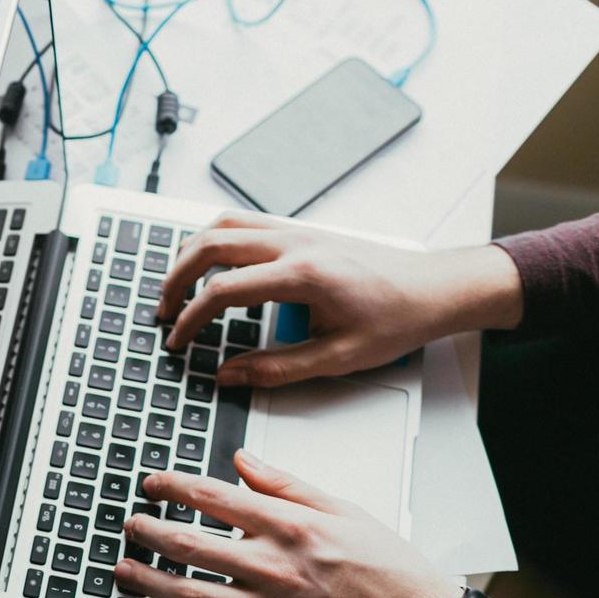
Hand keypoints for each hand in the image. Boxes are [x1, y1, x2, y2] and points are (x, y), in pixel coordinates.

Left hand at [118, 450, 464, 597]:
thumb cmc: (392, 573)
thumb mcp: (344, 511)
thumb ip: (287, 485)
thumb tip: (242, 461)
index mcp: (292, 527)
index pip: (214, 497)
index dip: (172, 487)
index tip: (152, 484)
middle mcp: (275, 568)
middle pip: (189, 545)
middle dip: (148, 532)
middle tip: (130, 524)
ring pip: (189, 595)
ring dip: (147, 580)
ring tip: (123, 568)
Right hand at [156, 211, 523, 387]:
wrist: (436, 288)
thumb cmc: (397, 319)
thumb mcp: (338, 358)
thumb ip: (276, 369)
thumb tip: (228, 374)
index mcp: (303, 275)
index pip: (223, 291)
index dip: (190, 319)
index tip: (178, 341)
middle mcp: (295, 243)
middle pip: (211, 245)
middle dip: (176, 278)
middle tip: (163, 311)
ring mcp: (297, 231)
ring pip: (223, 224)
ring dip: (191, 253)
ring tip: (176, 286)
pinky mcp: (301, 231)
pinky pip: (243, 223)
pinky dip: (215, 241)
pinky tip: (210, 267)